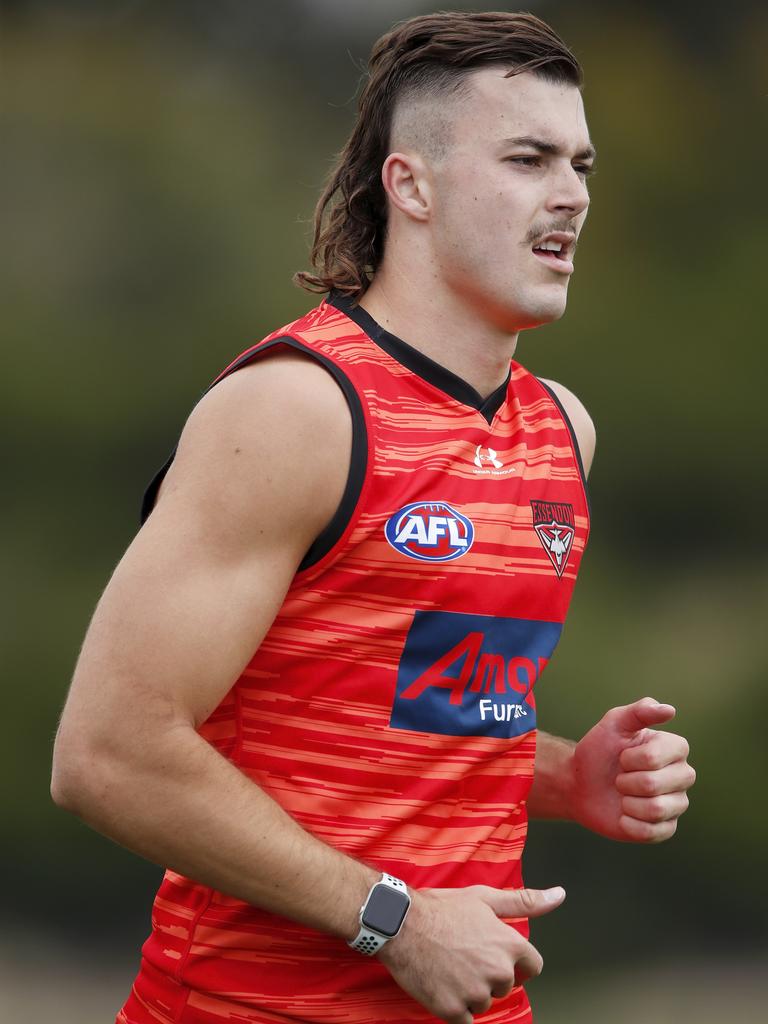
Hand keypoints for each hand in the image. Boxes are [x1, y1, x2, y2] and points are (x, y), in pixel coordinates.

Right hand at [378, 884, 564, 1023]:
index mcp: (510, 945)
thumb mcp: (485, 898)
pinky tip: (443, 985)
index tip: (496, 955)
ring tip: (450, 967)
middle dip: (489, 975)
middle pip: (506, 985)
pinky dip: (456, 1007)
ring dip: (471, 991)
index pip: (533, 967)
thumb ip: (525, 902)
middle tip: (464, 955)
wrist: (401, 923)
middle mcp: (498, 972)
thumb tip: (558, 895)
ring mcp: (476, 993)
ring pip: (485, 1002)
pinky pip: (466, 1020)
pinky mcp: (454, 1010)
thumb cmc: (442, 908)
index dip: (516, 961)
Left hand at [570, 697, 695, 841]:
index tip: (622, 755)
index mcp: (675, 749)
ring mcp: (676, 804)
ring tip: (623, 795)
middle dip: (626, 781)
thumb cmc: (600, 750)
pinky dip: (628, 823)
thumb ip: (640, 711)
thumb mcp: (614, 723)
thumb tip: (670, 710)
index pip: (655, 758)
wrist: (581, 783)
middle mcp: (683, 776)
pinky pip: (651, 832)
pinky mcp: (666, 828)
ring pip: (655, 810)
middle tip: (620, 777)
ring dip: (627, 803)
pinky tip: (623, 815)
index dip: (630, 758)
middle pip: (654, 785)